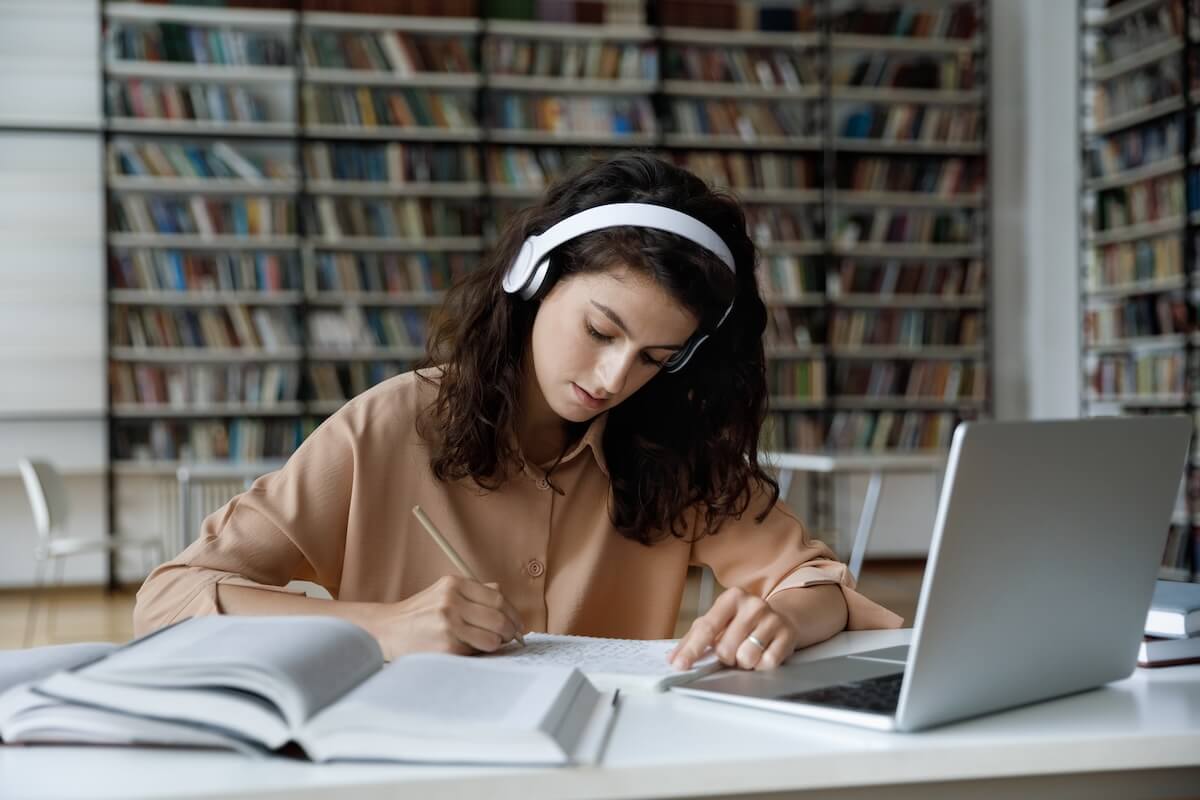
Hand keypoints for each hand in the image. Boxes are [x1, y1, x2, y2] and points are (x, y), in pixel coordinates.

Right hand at [366, 575, 523, 660]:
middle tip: (511, 639)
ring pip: (492, 638)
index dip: (513, 614)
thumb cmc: (420, 615)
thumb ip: (475, 594)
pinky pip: (476, 653)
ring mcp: (448, 624)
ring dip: (497, 645)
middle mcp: (452, 601)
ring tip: (491, 646)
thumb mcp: (444, 592)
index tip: (517, 624)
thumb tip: (508, 606)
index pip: (498, 598)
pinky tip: (471, 651)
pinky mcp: (446, 647)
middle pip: (499, 618)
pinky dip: (479, 654)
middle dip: (510, 632)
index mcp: (454, 584)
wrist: (386, 631)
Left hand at [668, 587, 797, 671]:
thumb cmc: (741, 622)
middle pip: (726, 649)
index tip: (680, 665)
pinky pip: (766, 664)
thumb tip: (673, 658)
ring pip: (746, 658)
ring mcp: (772, 619)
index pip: (707, 627)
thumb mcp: (718, 621)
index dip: (692, 649)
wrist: (781, 618)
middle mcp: (753, 604)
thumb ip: (694, 638)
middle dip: (726, 657)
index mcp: (731, 597)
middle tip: (733, 649)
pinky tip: (763, 652)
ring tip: (748, 650)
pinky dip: (761, 665)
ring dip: (744, 662)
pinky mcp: (787, 635)